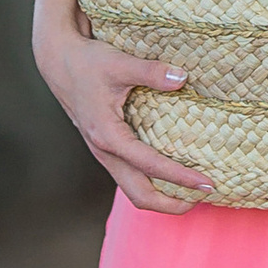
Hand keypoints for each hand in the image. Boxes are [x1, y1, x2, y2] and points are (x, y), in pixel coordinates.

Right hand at [35, 24, 216, 210]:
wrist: (60, 63)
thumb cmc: (88, 63)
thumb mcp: (119, 63)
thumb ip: (151, 71)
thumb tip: (182, 78)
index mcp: (108, 135)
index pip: (150, 166)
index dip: (180, 178)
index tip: (207, 183)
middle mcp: (105, 151)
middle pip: (139, 195)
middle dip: (171, 204)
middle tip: (205, 195)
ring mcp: (104, 153)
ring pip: (133, 189)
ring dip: (162, 196)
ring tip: (192, 192)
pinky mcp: (106, 148)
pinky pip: (130, 175)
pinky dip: (152, 182)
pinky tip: (172, 172)